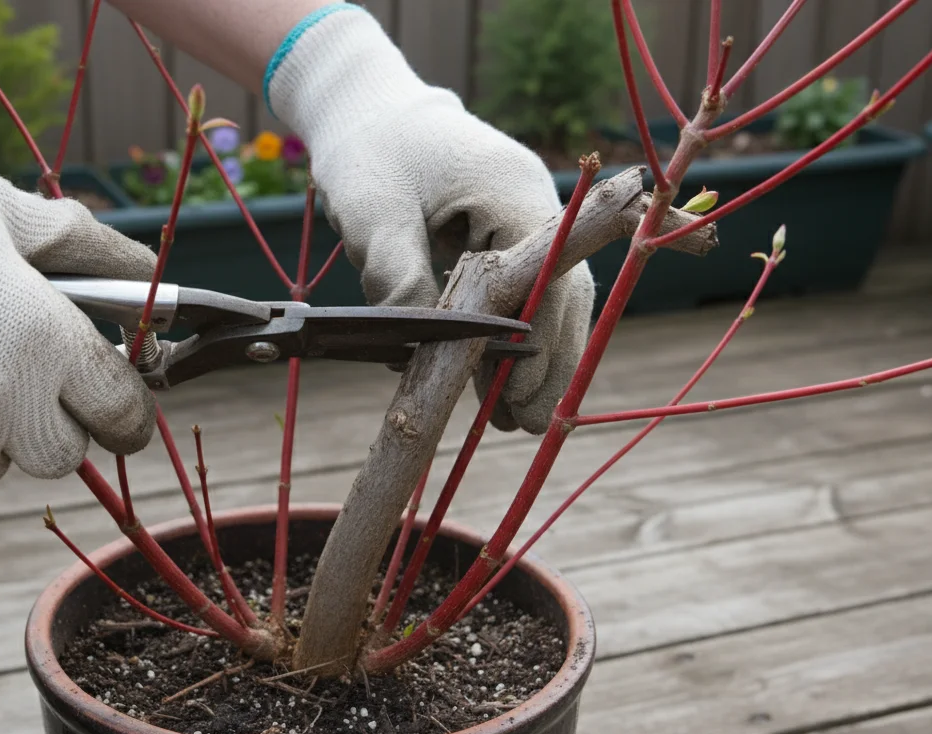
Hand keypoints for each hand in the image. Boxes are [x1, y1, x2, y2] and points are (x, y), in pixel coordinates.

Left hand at [266, 5, 594, 433]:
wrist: (370, 111)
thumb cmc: (370, 153)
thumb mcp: (373, 213)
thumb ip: (399, 274)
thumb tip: (421, 343)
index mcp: (513, 192)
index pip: (546, 280)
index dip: (537, 345)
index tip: (515, 397)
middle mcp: (534, 206)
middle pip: (561, 296)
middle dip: (546, 364)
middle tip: (522, 424)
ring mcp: (525, 220)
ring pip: (549, 299)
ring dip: (534, 357)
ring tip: (512, 417)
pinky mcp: (506, 235)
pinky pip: (525, 292)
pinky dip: (513, 336)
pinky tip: (496, 380)